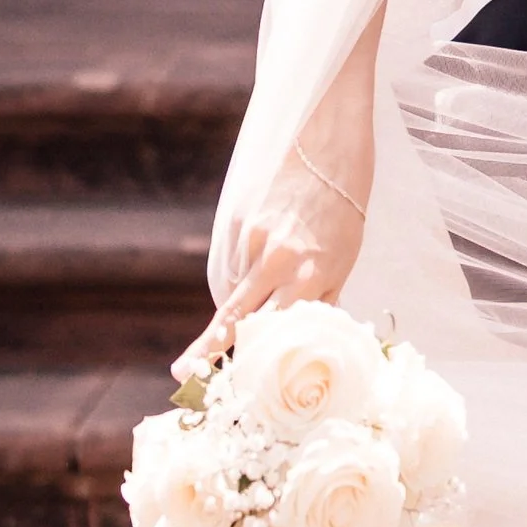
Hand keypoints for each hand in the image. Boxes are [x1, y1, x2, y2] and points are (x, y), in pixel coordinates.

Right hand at [186, 149, 368, 367]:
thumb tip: (296, 335)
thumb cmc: (345, 210)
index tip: (229, 381)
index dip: (250, 359)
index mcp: (310, 276)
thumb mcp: (343, 261)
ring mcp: (252, 239)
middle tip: (181, 372)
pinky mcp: (236, 220)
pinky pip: (232, 261)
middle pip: (234, 316)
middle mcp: (277, 261)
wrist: (328, 146)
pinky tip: (262, 257)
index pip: (272, 331)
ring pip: (234, 288)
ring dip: (239, 302)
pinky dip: (242, 271)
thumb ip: (318, 298)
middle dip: (206, 346)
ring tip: (267, 280)